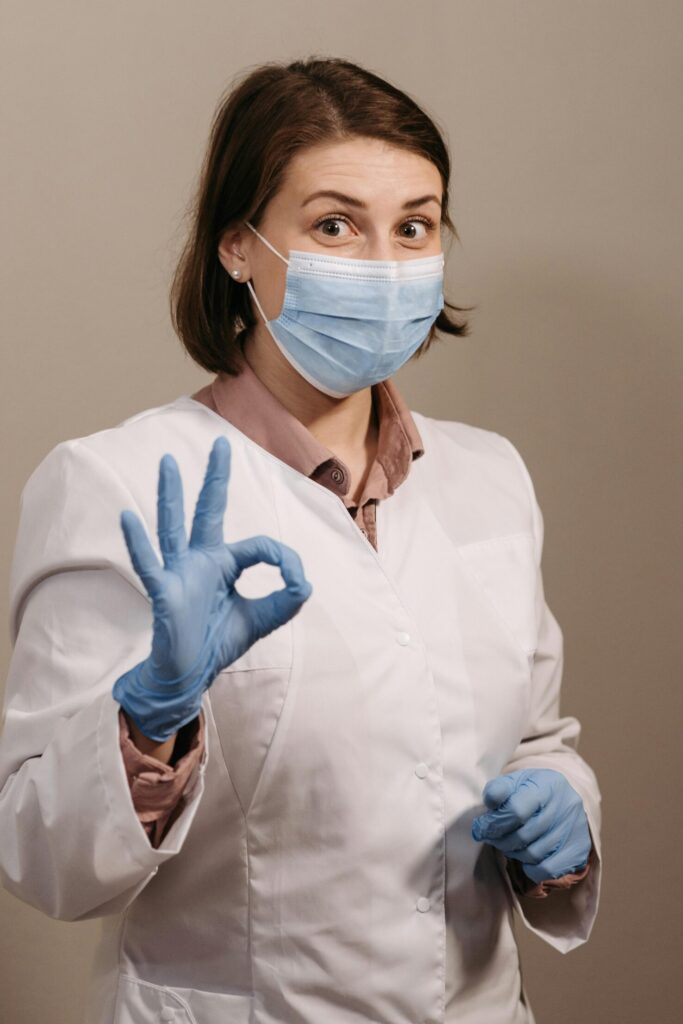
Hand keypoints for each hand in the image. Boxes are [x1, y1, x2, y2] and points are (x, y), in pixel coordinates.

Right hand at [112, 435, 312, 741]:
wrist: (190, 674)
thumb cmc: (217, 642)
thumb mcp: (261, 620)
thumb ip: (285, 602)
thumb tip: (305, 584)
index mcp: (224, 564)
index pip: (260, 545)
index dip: (285, 560)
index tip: (298, 582)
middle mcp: (200, 560)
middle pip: (209, 510)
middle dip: (216, 478)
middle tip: (221, 442)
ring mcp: (179, 573)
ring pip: (174, 526)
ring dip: (171, 494)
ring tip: (167, 462)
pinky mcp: (163, 592)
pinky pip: (148, 564)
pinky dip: (138, 542)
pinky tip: (127, 516)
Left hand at [471, 768, 590, 882]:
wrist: (563, 798)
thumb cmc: (532, 790)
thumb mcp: (514, 781)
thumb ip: (498, 790)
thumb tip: (489, 807)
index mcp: (547, 784)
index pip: (516, 811)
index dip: (493, 823)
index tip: (481, 827)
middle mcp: (566, 805)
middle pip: (523, 835)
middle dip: (500, 840)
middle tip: (491, 838)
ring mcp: (575, 829)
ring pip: (534, 854)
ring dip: (514, 853)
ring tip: (508, 845)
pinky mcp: (579, 849)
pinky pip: (549, 869)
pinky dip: (532, 869)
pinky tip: (526, 860)